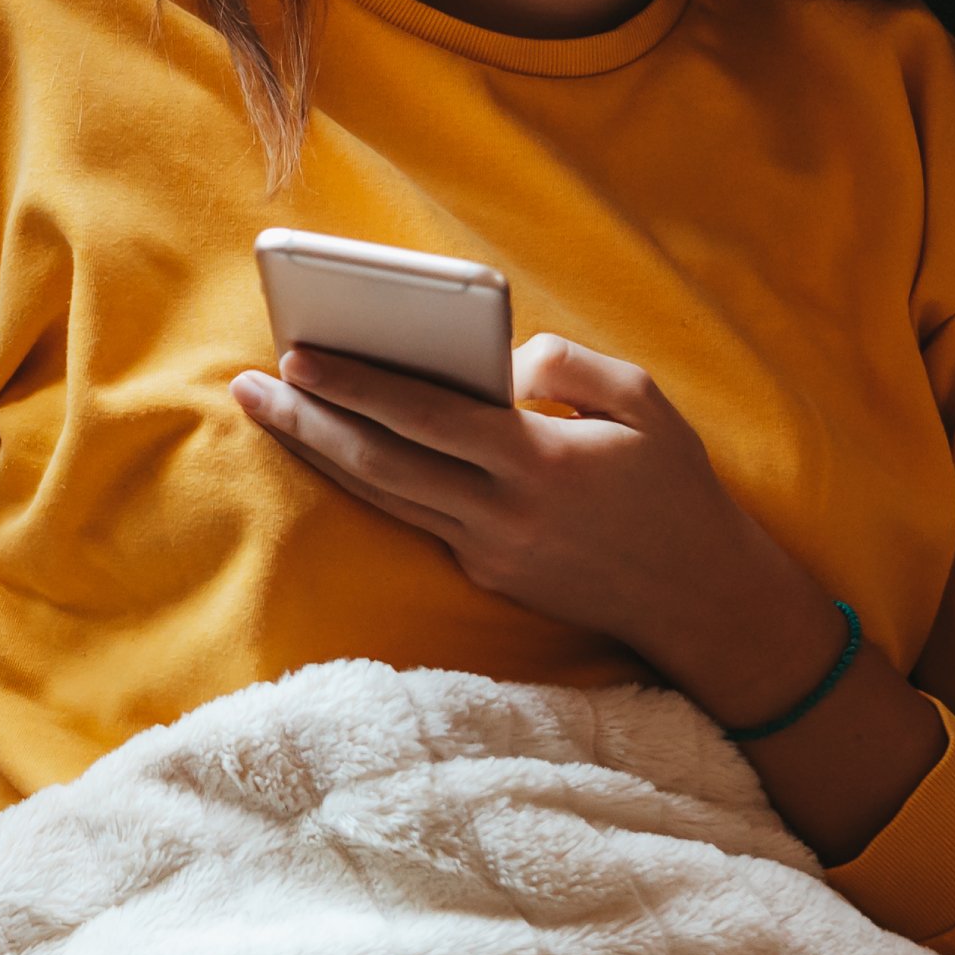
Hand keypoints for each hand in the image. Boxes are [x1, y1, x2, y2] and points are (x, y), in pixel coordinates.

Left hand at [233, 333, 823, 714]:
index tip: (299, 355)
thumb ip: (570, 365)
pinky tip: (345, 450)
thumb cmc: (676, 488)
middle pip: (380, 464)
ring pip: (386, 497)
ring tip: (276, 413)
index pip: (423, 417)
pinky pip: (420, 520)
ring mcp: (489, 554)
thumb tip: (503, 359)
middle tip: (252, 385)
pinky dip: (378, 482)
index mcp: (536, 462)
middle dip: (307, 421)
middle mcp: (501, 515)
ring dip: (323, 454)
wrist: (701, 599)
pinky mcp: (490, 576)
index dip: (353, 386)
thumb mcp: (644, 402)